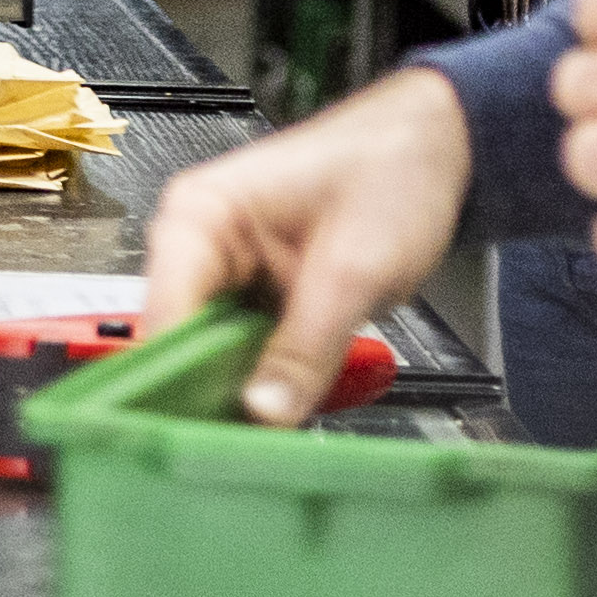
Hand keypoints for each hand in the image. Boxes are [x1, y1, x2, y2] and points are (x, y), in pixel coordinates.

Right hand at [136, 66, 471, 423]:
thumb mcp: (354, 269)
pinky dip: (270, 384)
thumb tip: (260, 412)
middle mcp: (198, 244)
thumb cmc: (390, 170)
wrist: (434, 148)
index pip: (161, 315)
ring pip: (213, 358)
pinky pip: (245, 355)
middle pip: (179, 344)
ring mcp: (226, 273)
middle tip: (250, 448)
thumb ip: (306, 347)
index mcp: (200, 215)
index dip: (178, 381)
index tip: (201, 437)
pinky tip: (292, 409)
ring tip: (277, 433)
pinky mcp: (255, 296)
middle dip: (215, 397)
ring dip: (246, 394)